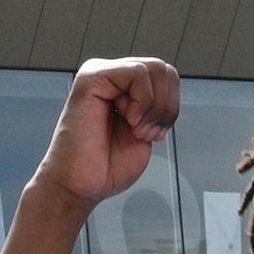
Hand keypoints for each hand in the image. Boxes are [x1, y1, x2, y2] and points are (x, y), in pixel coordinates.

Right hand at [30, 57, 181, 217]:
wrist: (82, 184)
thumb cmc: (108, 165)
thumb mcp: (146, 131)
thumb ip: (158, 106)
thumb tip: (169, 88)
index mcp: (125, 88)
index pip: (167, 77)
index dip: (171, 107)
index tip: (154, 135)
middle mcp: (113, 77)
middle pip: (164, 70)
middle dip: (166, 108)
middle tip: (145, 133)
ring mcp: (101, 73)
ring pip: (155, 68)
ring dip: (154, 107)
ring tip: (135, 129)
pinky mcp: (91, 77)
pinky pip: (137, 72)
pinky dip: (143, 101)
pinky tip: (129, 120)